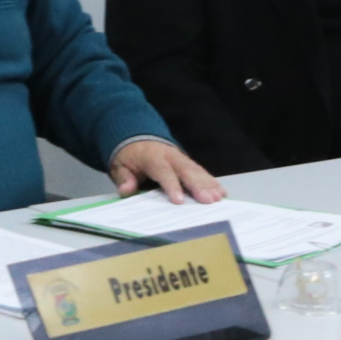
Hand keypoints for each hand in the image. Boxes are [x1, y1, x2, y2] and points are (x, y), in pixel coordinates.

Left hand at [108, 138, 223, 203]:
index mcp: (152, 157)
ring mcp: (181, 159)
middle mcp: (170, 156)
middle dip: (198, 186)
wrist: (136, 138)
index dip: (171, 186)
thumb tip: (127, 189)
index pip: (163, 171)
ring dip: (209, 184)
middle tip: (208, 200)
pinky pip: (201, 172)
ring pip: (197, 171)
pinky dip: (212, 181)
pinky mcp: (188, 163)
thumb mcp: (119, 166)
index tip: (179, 201)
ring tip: (218, 197)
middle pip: (186, 171)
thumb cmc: (129, 157)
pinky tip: (221, 192)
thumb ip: (123, 178)